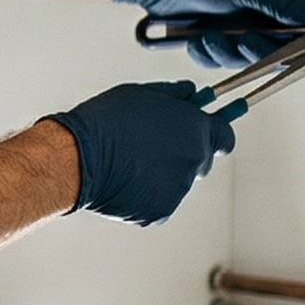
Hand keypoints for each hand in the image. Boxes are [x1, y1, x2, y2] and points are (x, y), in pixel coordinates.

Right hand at [44, 80, 239, 225]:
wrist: (78, 159)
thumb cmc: (106, 121)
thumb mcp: (142, 94)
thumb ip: (174, 94)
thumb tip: (192, 93)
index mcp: (195, 129)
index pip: (225, 136)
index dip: (217, 132)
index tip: (213, 131)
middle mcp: (194, 161)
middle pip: (201, 160)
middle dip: (183, 152)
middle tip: (154, 146)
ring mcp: (179, 189)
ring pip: (178, 181)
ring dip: (162, 173)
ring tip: (129, 161)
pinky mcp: (161, 211)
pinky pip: (160, 200)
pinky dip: (146, 193)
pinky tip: (124, 179)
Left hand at [113, 0, 304, 69]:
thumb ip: (281, 2)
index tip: (298, 47)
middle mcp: (261, 5)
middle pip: (280, 44)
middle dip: (261, 48)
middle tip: (246, 43)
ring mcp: (239, 23)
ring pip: (249, 56)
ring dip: (229, 52)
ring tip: (211, 37)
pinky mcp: (217, 37)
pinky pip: (222, 58)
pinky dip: (209, 53)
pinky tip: (197, 39)